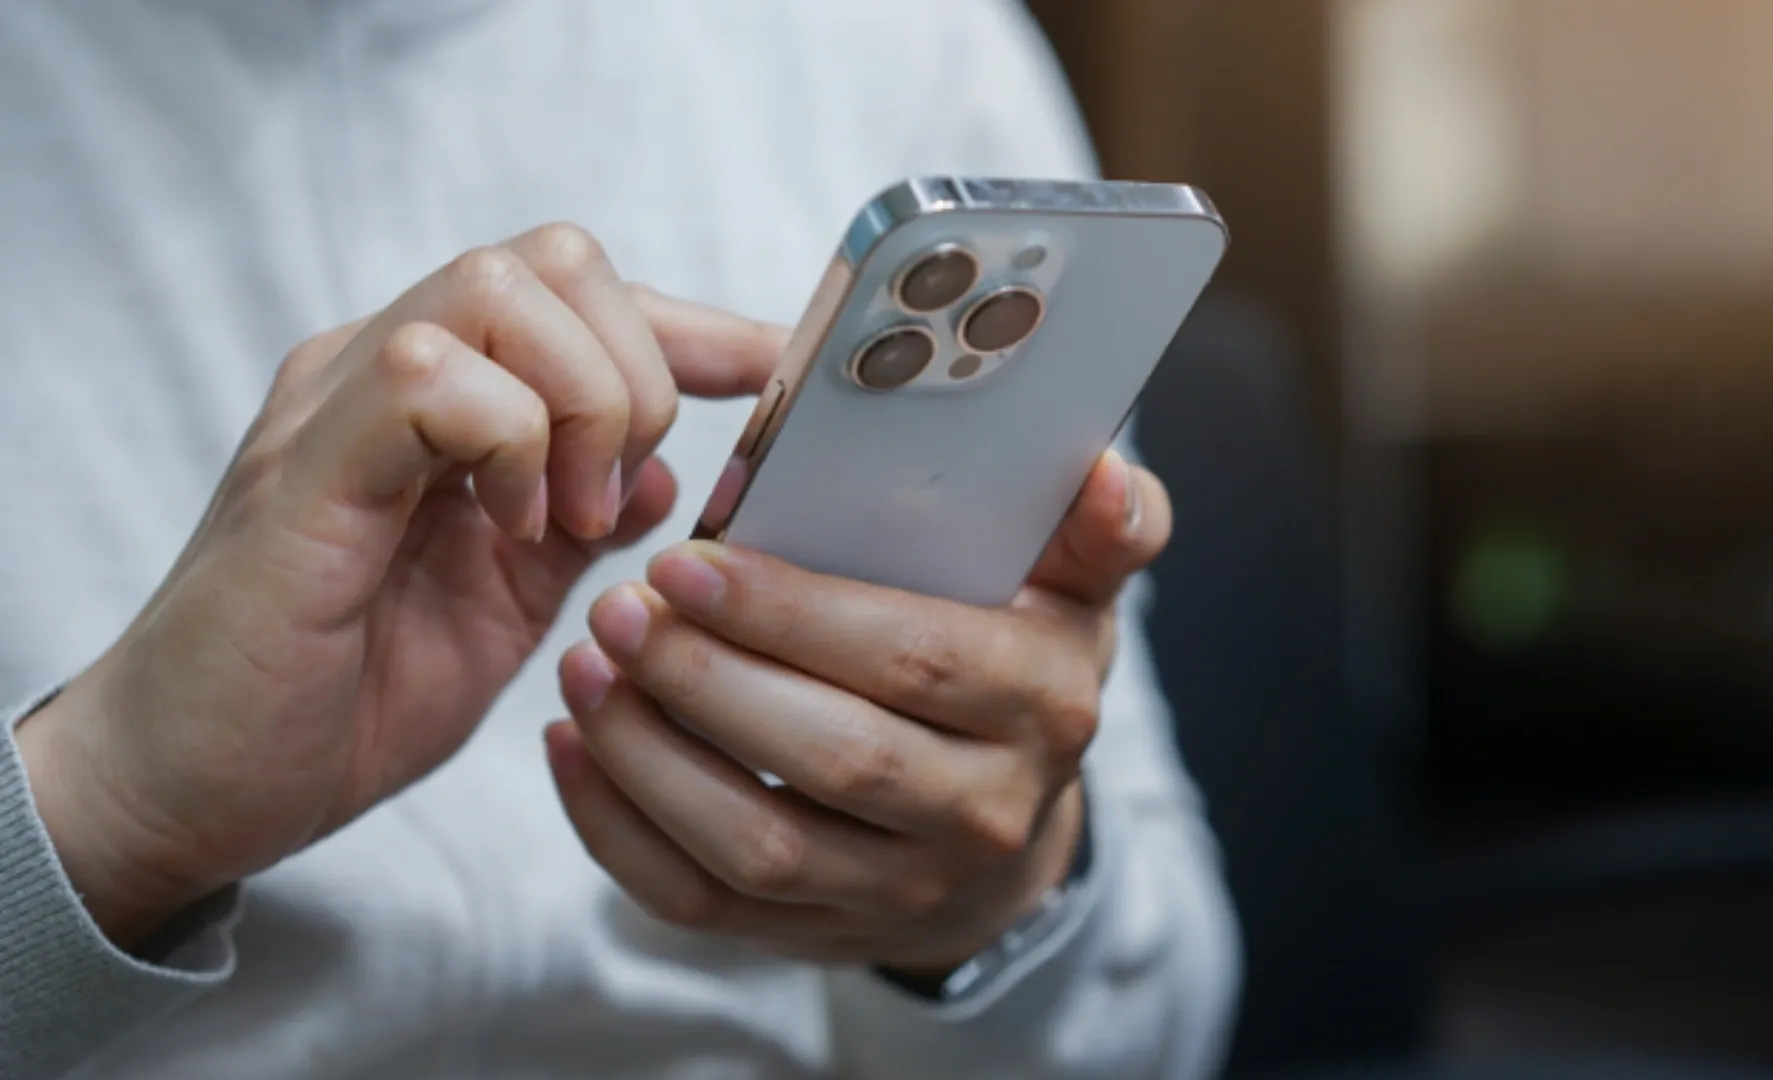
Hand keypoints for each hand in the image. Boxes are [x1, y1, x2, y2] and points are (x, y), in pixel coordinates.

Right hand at [15, 224, 783, 946]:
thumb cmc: (343, 696)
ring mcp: (337, 405)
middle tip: (613, 497)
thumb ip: (584, 525)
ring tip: (563, 519)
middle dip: (634, 370)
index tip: (772, 377)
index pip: (582, 296)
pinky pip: (428, 376)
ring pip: (498, 288)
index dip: (693, 329)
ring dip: (577, 402)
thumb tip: (676, 470)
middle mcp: (383, 372)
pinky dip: (506, 443)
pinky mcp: (303, 466)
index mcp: (442, 398)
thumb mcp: (508, 605)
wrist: (200, 785)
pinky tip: (507, 531)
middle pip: (555, 258)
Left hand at [550, 449, 1171, 974]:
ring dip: (650, 758)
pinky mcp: (822, 935)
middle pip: (833, 757)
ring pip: (758, 845)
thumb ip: (1099, 525)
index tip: (688, 561)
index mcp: (1044, 703)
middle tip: (618, 609)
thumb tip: (1108, 474)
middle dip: (707, 681)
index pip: (915, 657)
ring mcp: (901, 890)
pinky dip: (621, 832)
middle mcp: (985, 812)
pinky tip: (574, 748)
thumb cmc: (1016, 659)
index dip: (794, 614)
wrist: (1006, 823)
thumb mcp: (1075, 585)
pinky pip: (704, 902)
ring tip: (582, 669)